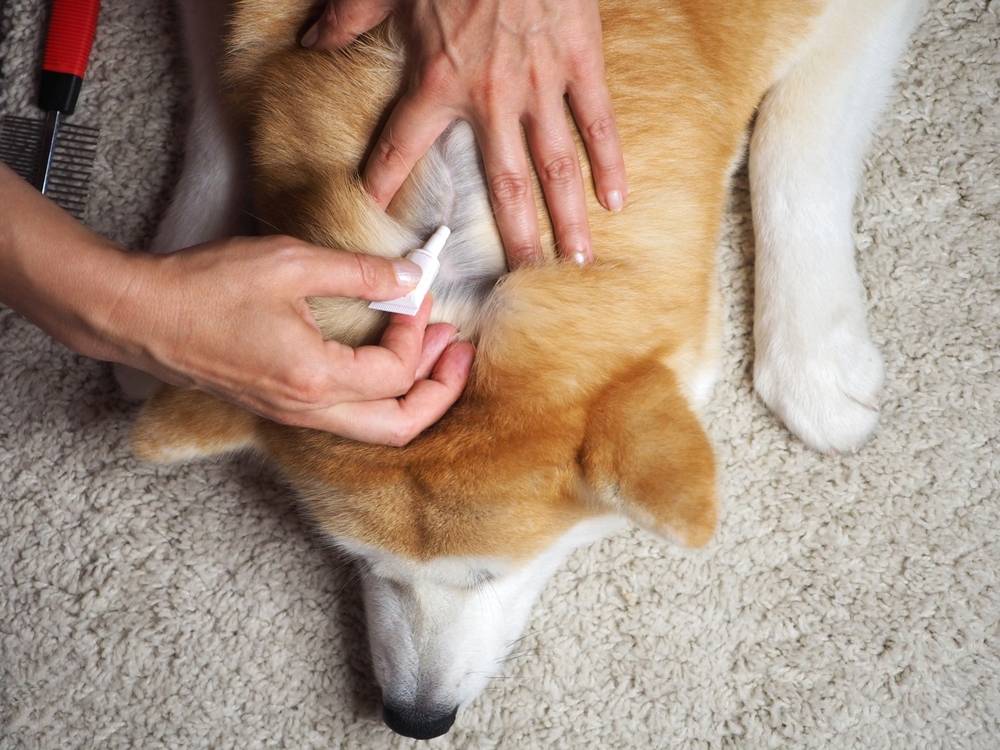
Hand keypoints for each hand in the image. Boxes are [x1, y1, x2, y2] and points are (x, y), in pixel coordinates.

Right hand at [122, 237, 475, 444]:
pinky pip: (347, 416)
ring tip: (433, 352)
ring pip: (374, 428)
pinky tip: (383, 357)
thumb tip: (411, 276)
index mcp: (315, 379)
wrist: (140, 317)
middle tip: (458, 352)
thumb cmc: (204, 289)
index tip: (417, 294)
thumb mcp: (291, 264)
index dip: (419, 332)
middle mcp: (308, 409)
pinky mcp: (281, 405)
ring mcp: (293, 413)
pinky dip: (379, 393)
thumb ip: (360, 272)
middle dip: (440, 392)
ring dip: (412, 394)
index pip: (397, 372)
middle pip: (399, 428)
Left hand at [303, 0, 626, 266]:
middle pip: (501, 183)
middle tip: (520, 281)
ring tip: (576, 261)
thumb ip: (349, 18)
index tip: (384, 225)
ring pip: (554, 163)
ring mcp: (540, 83)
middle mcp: (490, 97)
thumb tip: (311, 42)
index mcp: (437, 81)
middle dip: (512, 237)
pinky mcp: (579, 60)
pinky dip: (608, 160)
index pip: (403, 149)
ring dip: (566, 216)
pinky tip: (617, 200)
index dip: (387, 187)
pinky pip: (596, 120)